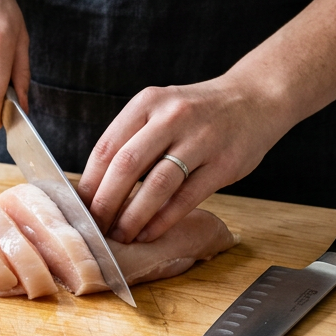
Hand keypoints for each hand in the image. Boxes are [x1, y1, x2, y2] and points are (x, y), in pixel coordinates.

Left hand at [77, 76, 292, 243]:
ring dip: (133, 216)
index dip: (90, 182)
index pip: (107, 147)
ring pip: (156, 185)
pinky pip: (186, 198)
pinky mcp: (224, 164)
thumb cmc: (198, 112)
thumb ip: (132, 140)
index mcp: (148, 103)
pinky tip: (149, 232)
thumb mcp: (160, 110)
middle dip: (105, 204)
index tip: (79, 208)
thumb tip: (96, 187)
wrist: (256, 99)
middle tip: (96, 228)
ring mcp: (201, 140)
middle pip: (126, 166)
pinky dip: (163, 220)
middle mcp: (172, 117)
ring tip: (121, 236)